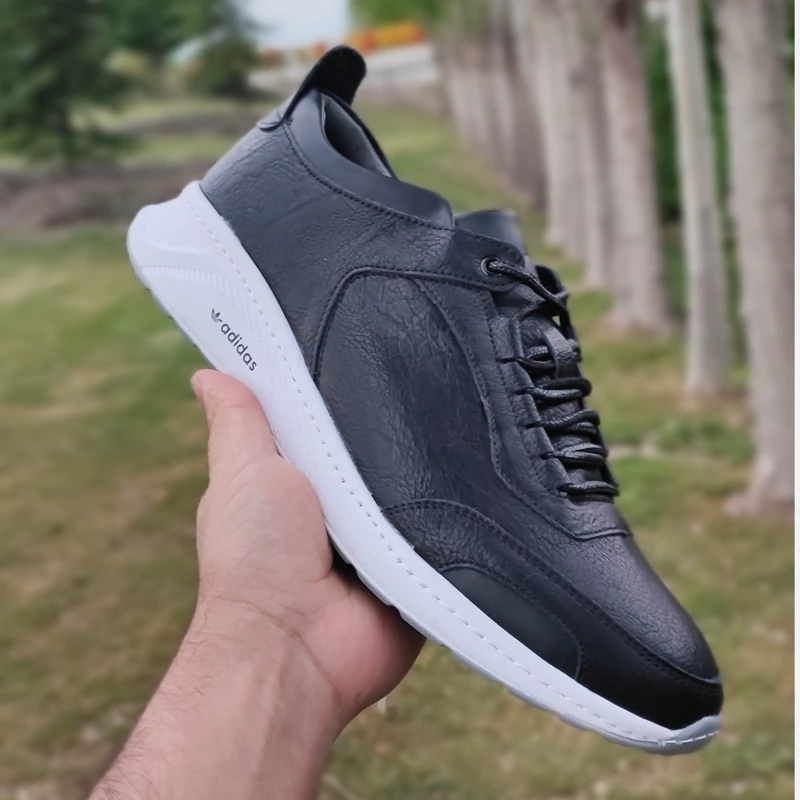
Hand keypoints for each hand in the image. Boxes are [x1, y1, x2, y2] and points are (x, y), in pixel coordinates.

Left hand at [190, 369, 423, 729]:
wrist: (297, 645)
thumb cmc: (255, 559)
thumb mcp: (244, 471)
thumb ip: (239, 424)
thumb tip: (208, 375)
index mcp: (300, 480)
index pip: (327, 421)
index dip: (341, 389)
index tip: (367, 344)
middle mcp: (342, 508)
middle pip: (376, 449)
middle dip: (392, 425)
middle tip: (422, 376)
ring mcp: (382, 538)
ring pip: (414, 483)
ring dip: (422, 469)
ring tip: (452, 425)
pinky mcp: (416, 564)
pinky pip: (444, 526)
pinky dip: (450, 510)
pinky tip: (470, 478)